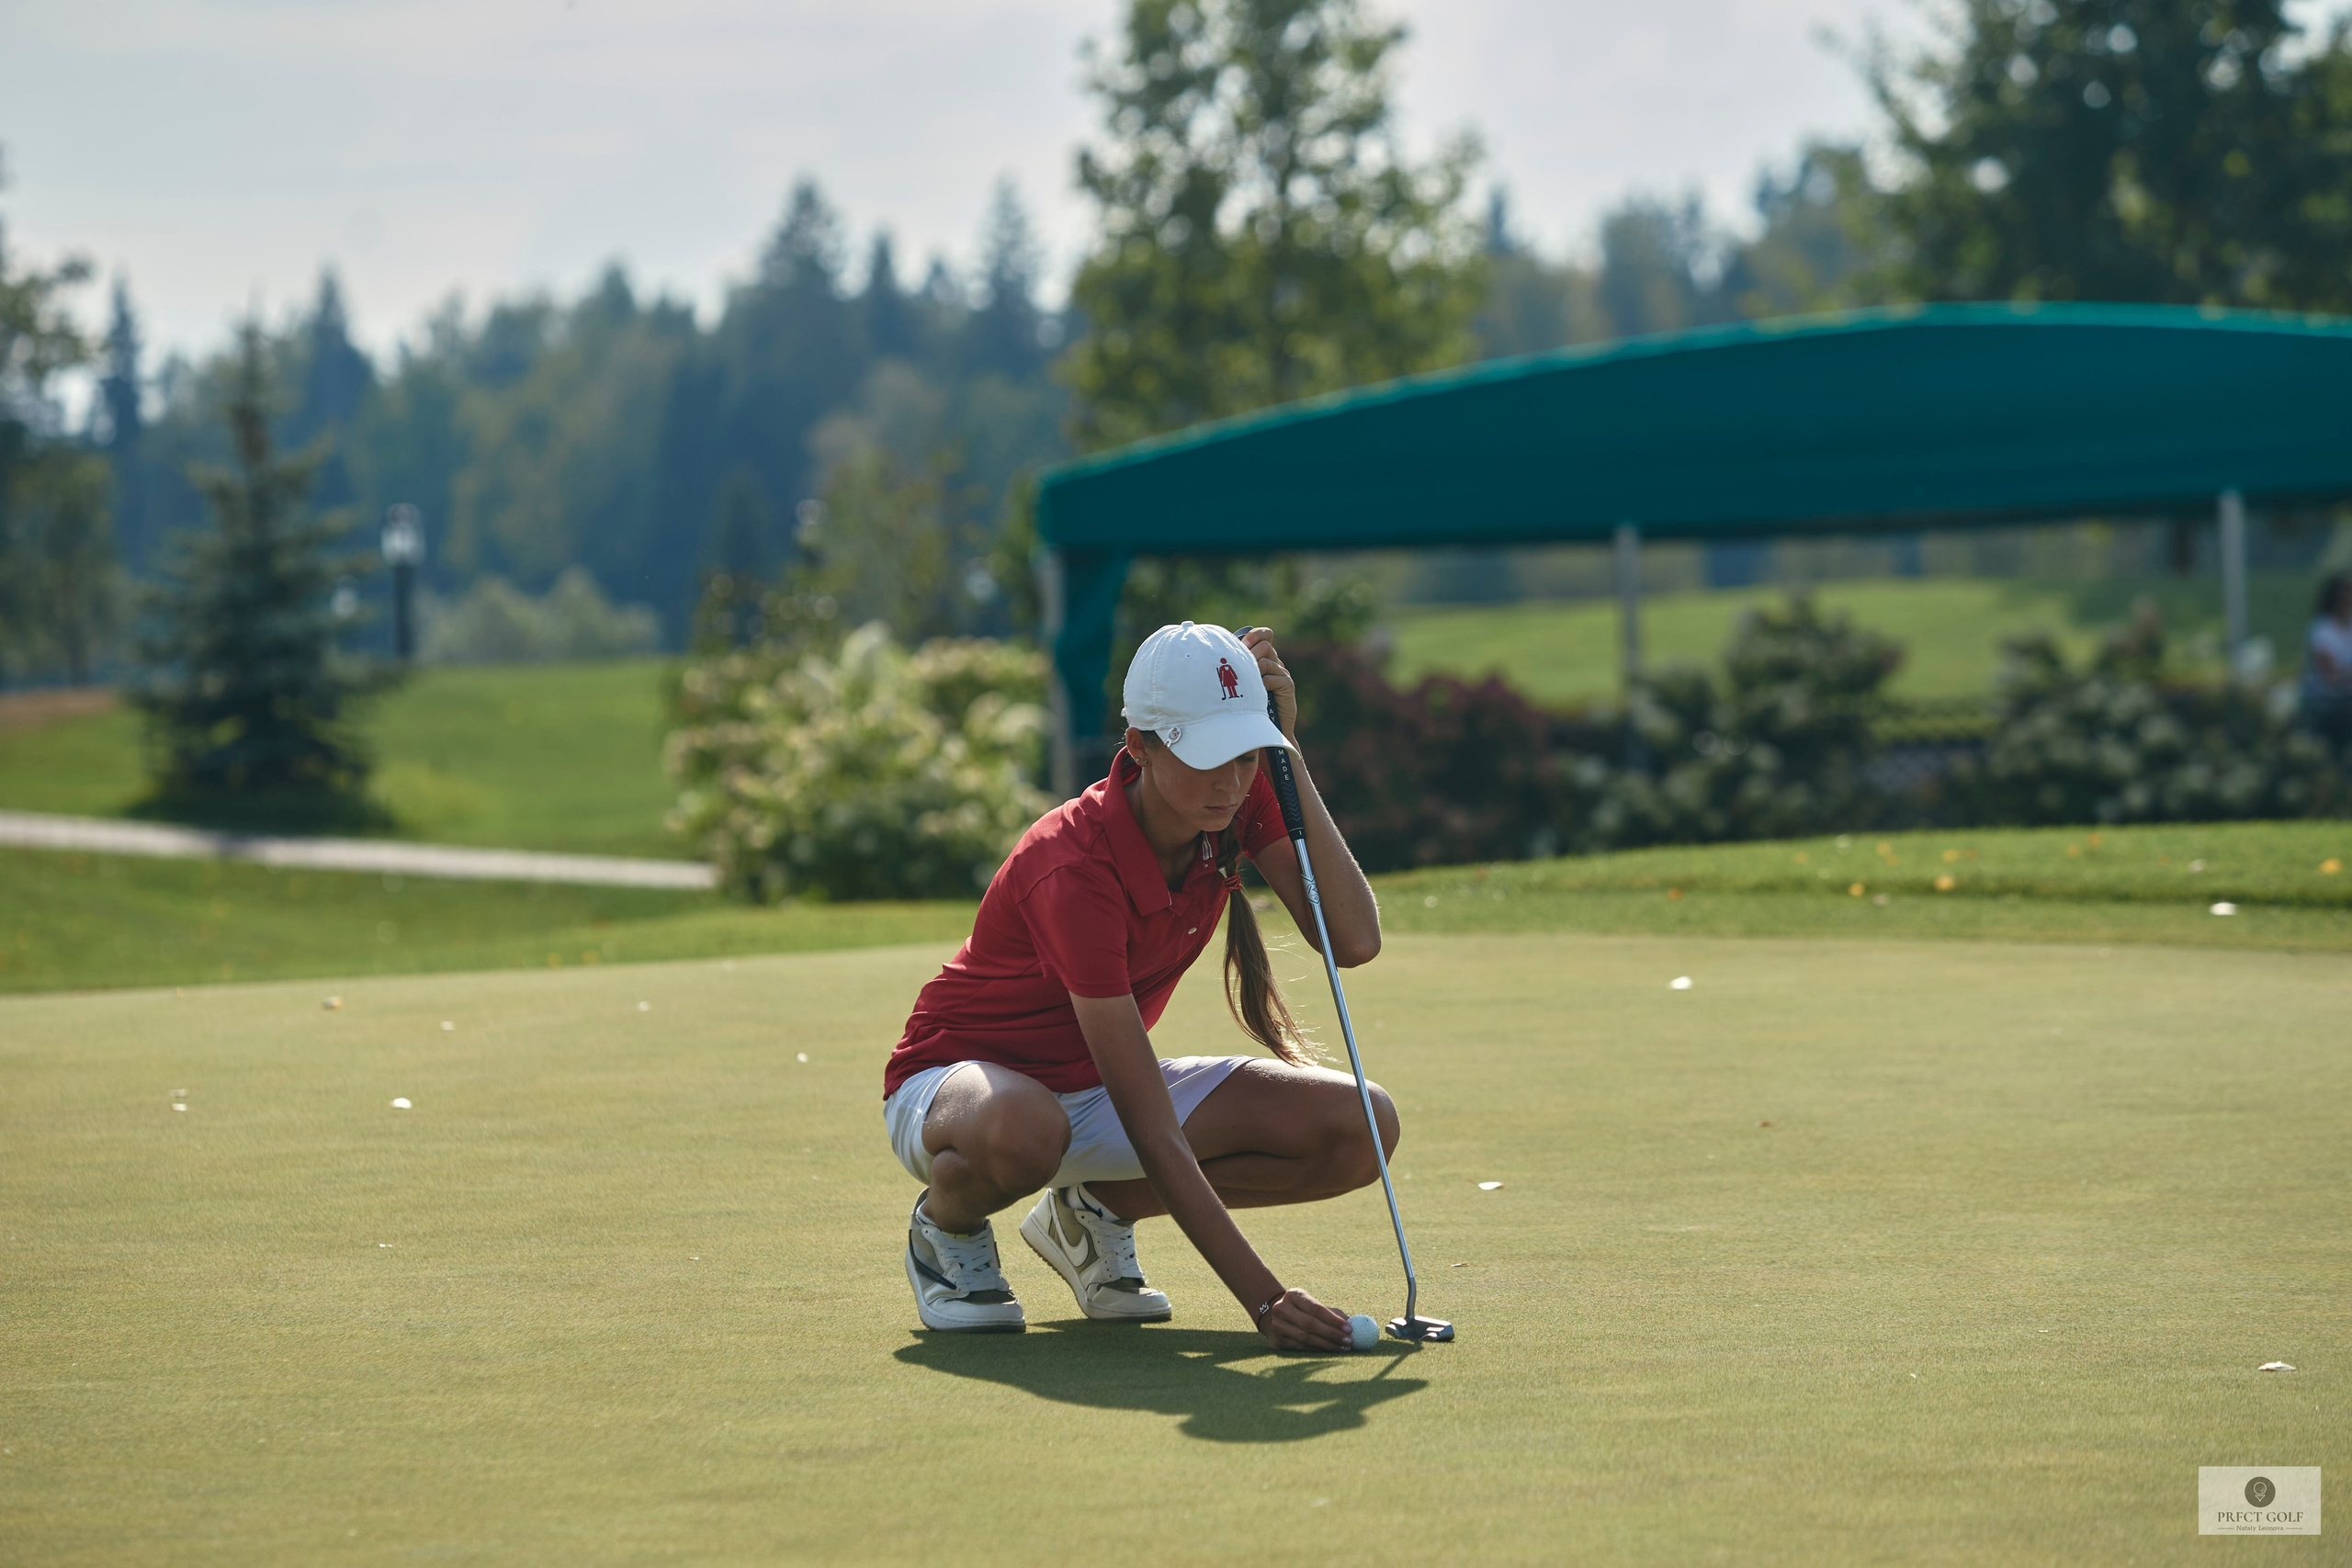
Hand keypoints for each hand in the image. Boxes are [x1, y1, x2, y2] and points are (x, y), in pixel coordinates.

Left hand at [1239, 626, 1296, 741]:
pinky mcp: (1288, 685)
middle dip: (1251, 655)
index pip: (1265, 635)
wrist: (1263, 730)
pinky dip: (1262, 683)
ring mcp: (1283, 674)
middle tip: (1242, 671)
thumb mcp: (1239, 683)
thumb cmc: (1246, 707)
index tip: (1244, 644)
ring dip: (1254, 671)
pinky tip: (1258, 694)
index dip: (1255, 635)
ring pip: (1266, 660)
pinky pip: (1272, 676)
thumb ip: (1236, 667)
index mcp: (1264, 659)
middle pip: (1265, 645)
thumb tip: (1220, 652)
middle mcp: (1275, 664)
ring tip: (1248, 686)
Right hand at [1256, 1286, 1351, 1352]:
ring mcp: (1276, 1325)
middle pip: (1310, 1324)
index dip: (1333, 1320)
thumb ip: (1333, 1313)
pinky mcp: (1275, 1341)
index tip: (1350, 1329)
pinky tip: (1329, 1351)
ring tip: (1343, 1348)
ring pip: (1304, 1339)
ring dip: (1326, 1345)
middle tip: (1349, 1342)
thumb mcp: (1313, 1304)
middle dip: (1332, 1334)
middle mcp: (1281, 1309)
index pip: (1316, 1309)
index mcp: (1293, 1295)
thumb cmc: (1302, 1310)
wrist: (1272, 1315)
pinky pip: (1300, 1348)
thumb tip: (1355, 1323)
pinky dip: (1316, 1350)